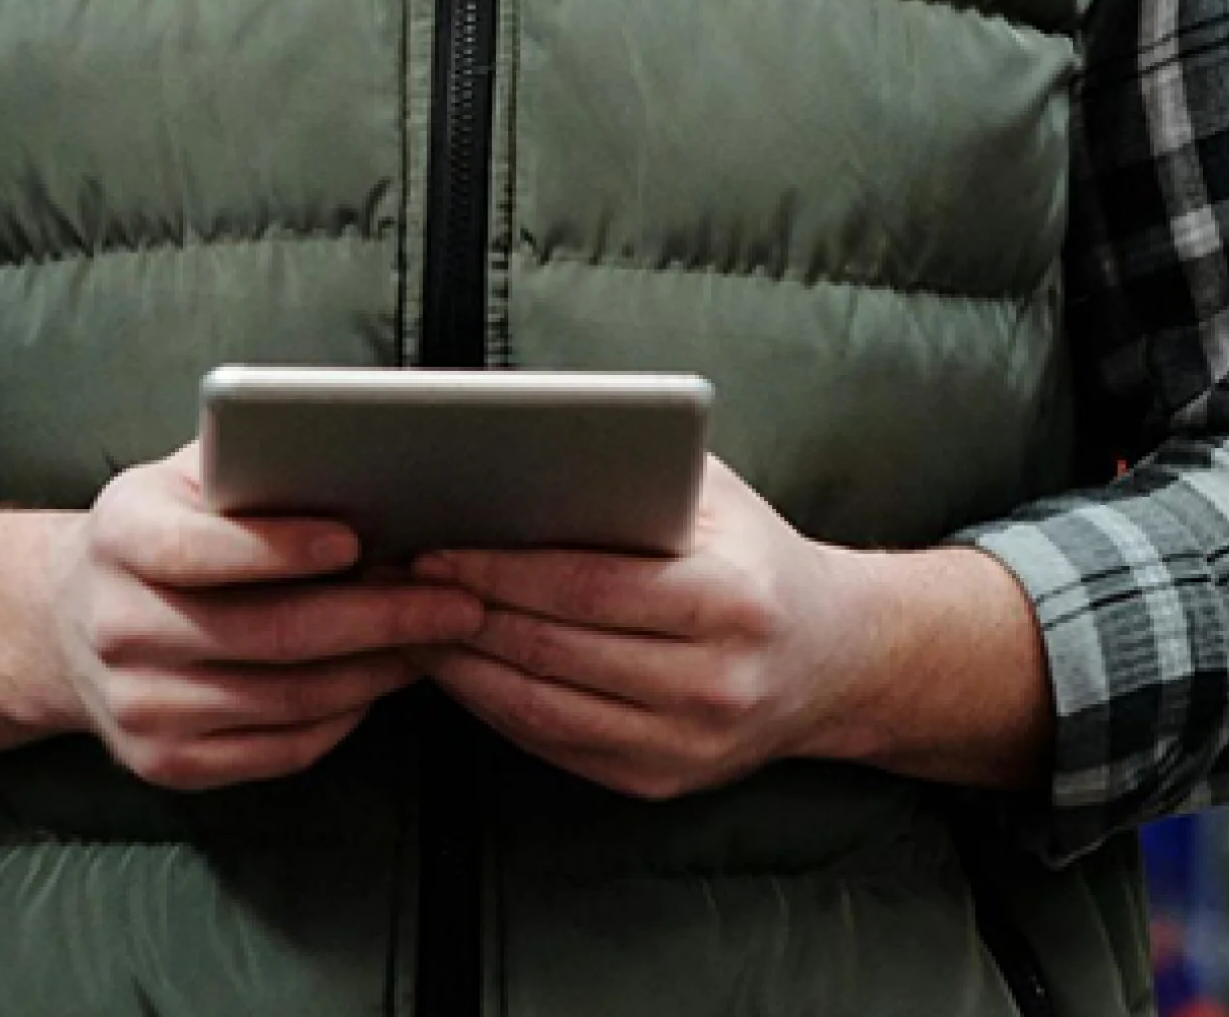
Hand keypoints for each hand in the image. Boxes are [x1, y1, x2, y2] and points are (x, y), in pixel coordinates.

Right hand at [46, 443, 487, 791]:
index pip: (199, 549)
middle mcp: (118, 626)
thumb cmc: (158, 529)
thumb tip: (348, 456)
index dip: (281, 547)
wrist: (70, 622)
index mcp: (119, 537)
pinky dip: (344, 716)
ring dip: (375, 670)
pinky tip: (379, 680)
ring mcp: (139, 706)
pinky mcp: (165, 763)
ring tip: (433, 638)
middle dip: (376, 617)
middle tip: (451, 601)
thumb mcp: (180, 478)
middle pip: (266, 632)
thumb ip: (245, 464)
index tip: (358, 539)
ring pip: (285, 698)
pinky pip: (279, 749)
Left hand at [407, 457, 871, 801]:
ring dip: (462, 667)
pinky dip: (494, 704)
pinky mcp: (661, 782)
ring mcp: (689, 747)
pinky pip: (555, 743)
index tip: (432, 548)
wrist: (835, 660)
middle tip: (393, 582)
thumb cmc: (751, 553)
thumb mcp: (711, 492)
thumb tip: (514, 446)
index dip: (499, 571)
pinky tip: (456, 664)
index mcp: (727, 601)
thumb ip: (631, 469)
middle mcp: (714, 684)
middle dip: (462, 614)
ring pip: (543, 708)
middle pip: (555, 651)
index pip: (586, 587)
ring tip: (406, 620)